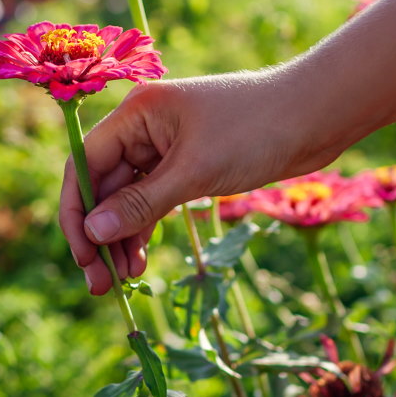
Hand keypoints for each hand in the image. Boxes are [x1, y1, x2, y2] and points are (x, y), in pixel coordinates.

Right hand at [59, 70, 340, 293]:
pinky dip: (146, 228)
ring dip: (122, 237)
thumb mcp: (195, 172)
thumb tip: (94, 233)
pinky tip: (142, 260)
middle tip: (100, 283)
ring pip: (128, 198)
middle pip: (104, 186)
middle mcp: (143, 127)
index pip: (86, 164)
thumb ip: (141, 204)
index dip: (78, 212)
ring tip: (126, 279)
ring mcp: (166, 146)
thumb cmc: (257, 130)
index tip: (83, 256)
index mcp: (136, 114)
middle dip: (99, 233)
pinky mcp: (190, 163)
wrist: (317, 114)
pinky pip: (154, 199)